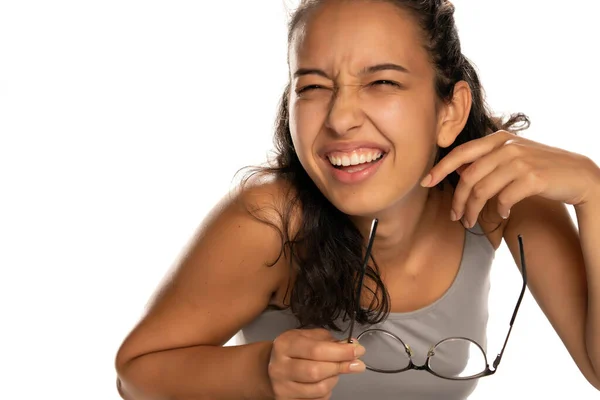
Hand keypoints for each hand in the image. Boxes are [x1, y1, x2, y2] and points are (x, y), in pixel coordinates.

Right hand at [268, 328, 365, 399]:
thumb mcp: (306, 337)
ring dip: (334, 379)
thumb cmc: (292, 350)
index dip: (341, 352)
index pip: (316, 350)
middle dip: (340, 367)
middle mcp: (279, 367)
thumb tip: (353, 347)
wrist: (269, 368)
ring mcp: (282, 388)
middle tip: (356, 364)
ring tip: (335, 371)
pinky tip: (325, 381)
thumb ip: (329, 341)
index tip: (358, 351)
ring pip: (319, 388)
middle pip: (317, 371)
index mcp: (284, 345)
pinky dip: (327, 391)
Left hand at [421, 130, 599, 227]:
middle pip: (468, 177)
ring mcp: (520, 161)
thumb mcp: (512, 157)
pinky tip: (503, 216)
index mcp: (498, 139)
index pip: (460, 153)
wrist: (579, 174)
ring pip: (482, 191)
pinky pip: (504, 199)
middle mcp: (507, 147)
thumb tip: (457, 171)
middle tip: (455, 217)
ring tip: (471, 222)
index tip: (425, 182)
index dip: (440, 168)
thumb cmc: (541, 167)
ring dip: (473, 211)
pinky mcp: (532, 177)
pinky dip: (500, 211)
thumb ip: (486, 160)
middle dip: (457, 201)